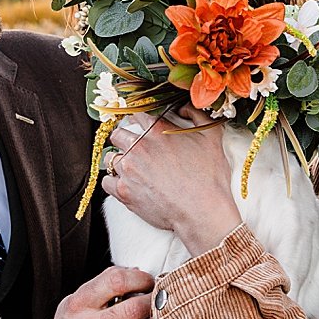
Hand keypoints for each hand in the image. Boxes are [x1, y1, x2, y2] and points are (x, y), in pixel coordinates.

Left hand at [102, 107, 241, 254]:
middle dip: (124, 139)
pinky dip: (113, 182)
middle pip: (118, 134)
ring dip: (118, 161)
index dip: (138, 121)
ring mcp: (129, 169)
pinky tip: (125, 184)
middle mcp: (139, 147)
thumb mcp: (211, 137)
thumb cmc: (209, 177)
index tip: (140, 127)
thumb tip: (182, 107)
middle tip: (133, 148)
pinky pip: (107, 182)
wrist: (202, 211)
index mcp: (157, 131)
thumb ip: (196, 114)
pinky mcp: (124, 191)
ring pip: (110, 158)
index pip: (137, 115)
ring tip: (130, 169)